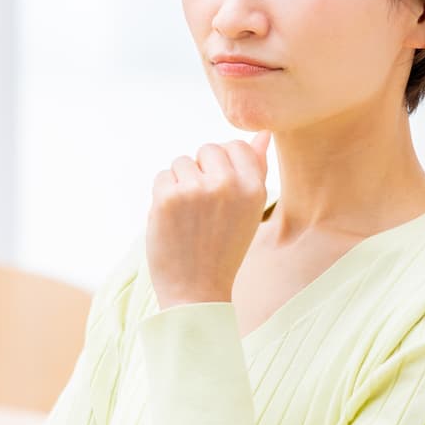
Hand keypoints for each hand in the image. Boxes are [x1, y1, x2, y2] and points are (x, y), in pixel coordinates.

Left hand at [147, 132, 271, 308]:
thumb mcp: (249, 210)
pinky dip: (162, 195)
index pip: (235, 146)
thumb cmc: (224, 248)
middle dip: (201, 172)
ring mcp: (196, 189)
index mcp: (253, 187)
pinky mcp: (167, 197)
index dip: (223, 166)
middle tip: (204, 208)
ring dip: (180, 183)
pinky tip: (173, 220)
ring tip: (189, 216)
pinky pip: (162, 176)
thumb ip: (255, 169)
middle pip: (206, 150)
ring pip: (181, 162)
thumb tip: (262, 134)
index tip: (220, 193)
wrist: (196, 291)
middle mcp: (227, 184)